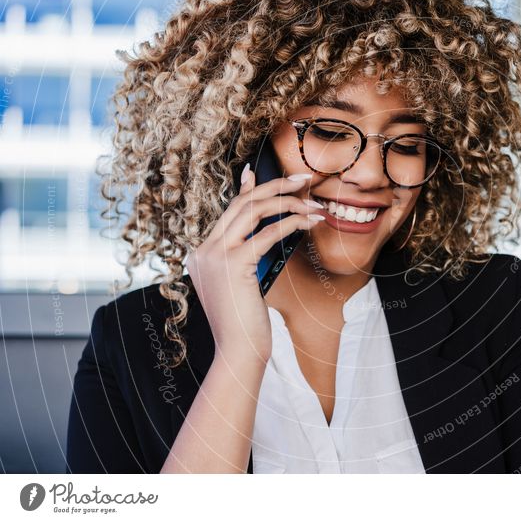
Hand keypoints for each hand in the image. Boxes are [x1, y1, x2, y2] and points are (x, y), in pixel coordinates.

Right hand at [186, 165, 323, 362]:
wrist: (238, 353)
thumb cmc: (246, 324)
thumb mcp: (243, 285)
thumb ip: (247, 258)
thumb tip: (265, 235)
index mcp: (202, 254)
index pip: (229, 211)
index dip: (249, 189)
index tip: (260, 172)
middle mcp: (203, 250)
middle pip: (241, 203)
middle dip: (275, 186)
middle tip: (304, 178)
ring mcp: (215, 256)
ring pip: (254, 210)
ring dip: (289, 202)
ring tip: (314, 202)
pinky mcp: (233, 264)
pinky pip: (267, 233)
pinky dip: (292, 223)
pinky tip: (311, 222)